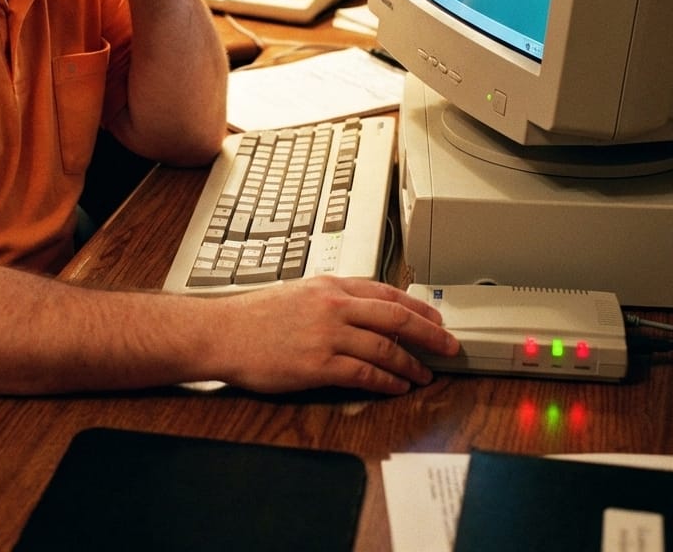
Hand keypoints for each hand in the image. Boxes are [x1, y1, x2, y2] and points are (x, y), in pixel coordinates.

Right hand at [212, 276, 459, 395]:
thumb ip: (330, 298)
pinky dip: (387, 381)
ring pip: (385, 347)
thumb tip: (361, 310)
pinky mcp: (318, 365)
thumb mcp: (298, 292)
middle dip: (429, 332)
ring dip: (411, 363)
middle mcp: (333, 305)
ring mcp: (327, 335)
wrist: (223, 332)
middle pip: (395, 317)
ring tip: (425, 374)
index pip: (385, 292)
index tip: (435, 317)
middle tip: (449, 344)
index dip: (416, 306)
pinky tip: (397, 386)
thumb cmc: (254, 316)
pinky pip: (365, 373)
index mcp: (329, 285)